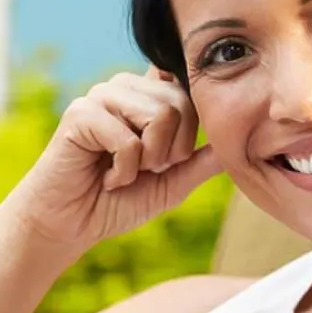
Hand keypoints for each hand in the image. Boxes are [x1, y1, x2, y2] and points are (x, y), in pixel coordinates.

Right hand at [1, 68, 221, 251]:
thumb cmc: (119, 201)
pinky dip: (124, 171)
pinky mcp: (80, 113)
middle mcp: (126, 88)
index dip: (193, 127)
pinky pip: (129, 139)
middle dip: (174, 151)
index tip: (173, 159)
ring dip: (150, 159)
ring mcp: (102, 96)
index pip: (190, 89)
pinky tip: (106, 178)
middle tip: (146, 170)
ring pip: (160, 114)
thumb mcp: (174, 183)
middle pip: (182, 103)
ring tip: (127, 172)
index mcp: (148, 97)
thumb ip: (203, 161)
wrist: (72, 224)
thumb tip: (238, 142)